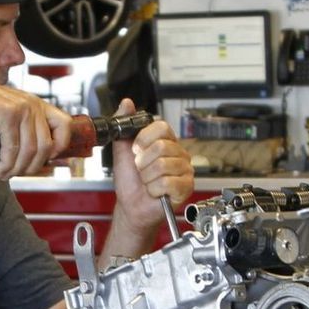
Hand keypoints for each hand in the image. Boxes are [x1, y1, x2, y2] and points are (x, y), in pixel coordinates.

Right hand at [0, 80, 76, 178]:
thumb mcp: (10, 116)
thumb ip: (26, 127)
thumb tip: (40, 155)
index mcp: (37, 104)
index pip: (65, 125)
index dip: (59, 146)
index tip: (43, 159)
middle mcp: (32, 104)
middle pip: (46, 146)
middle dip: (32, 167)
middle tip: (17, 173)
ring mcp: (21, 108)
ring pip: (30, 151)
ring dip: (17, 169)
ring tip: (5, 174)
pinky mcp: (7, 114)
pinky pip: (13, 148)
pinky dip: (6, 165)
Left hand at [110, 97, 193, 231]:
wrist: (131, 205)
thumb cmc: (130, 180)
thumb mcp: (122, 150)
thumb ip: (124, 125)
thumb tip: (127, 103)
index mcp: (165, 141)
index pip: (161, 127)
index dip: (144, 139)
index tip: (135, 151)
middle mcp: (178, 153)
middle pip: (161, 147)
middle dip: (143, 162)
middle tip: (141, 171)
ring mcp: (184, 170)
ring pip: (163, 166)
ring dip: (147, 178)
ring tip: (148, 182)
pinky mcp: (186, 187)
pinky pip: (168, 183)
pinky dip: (155, 189)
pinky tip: (155, 191)